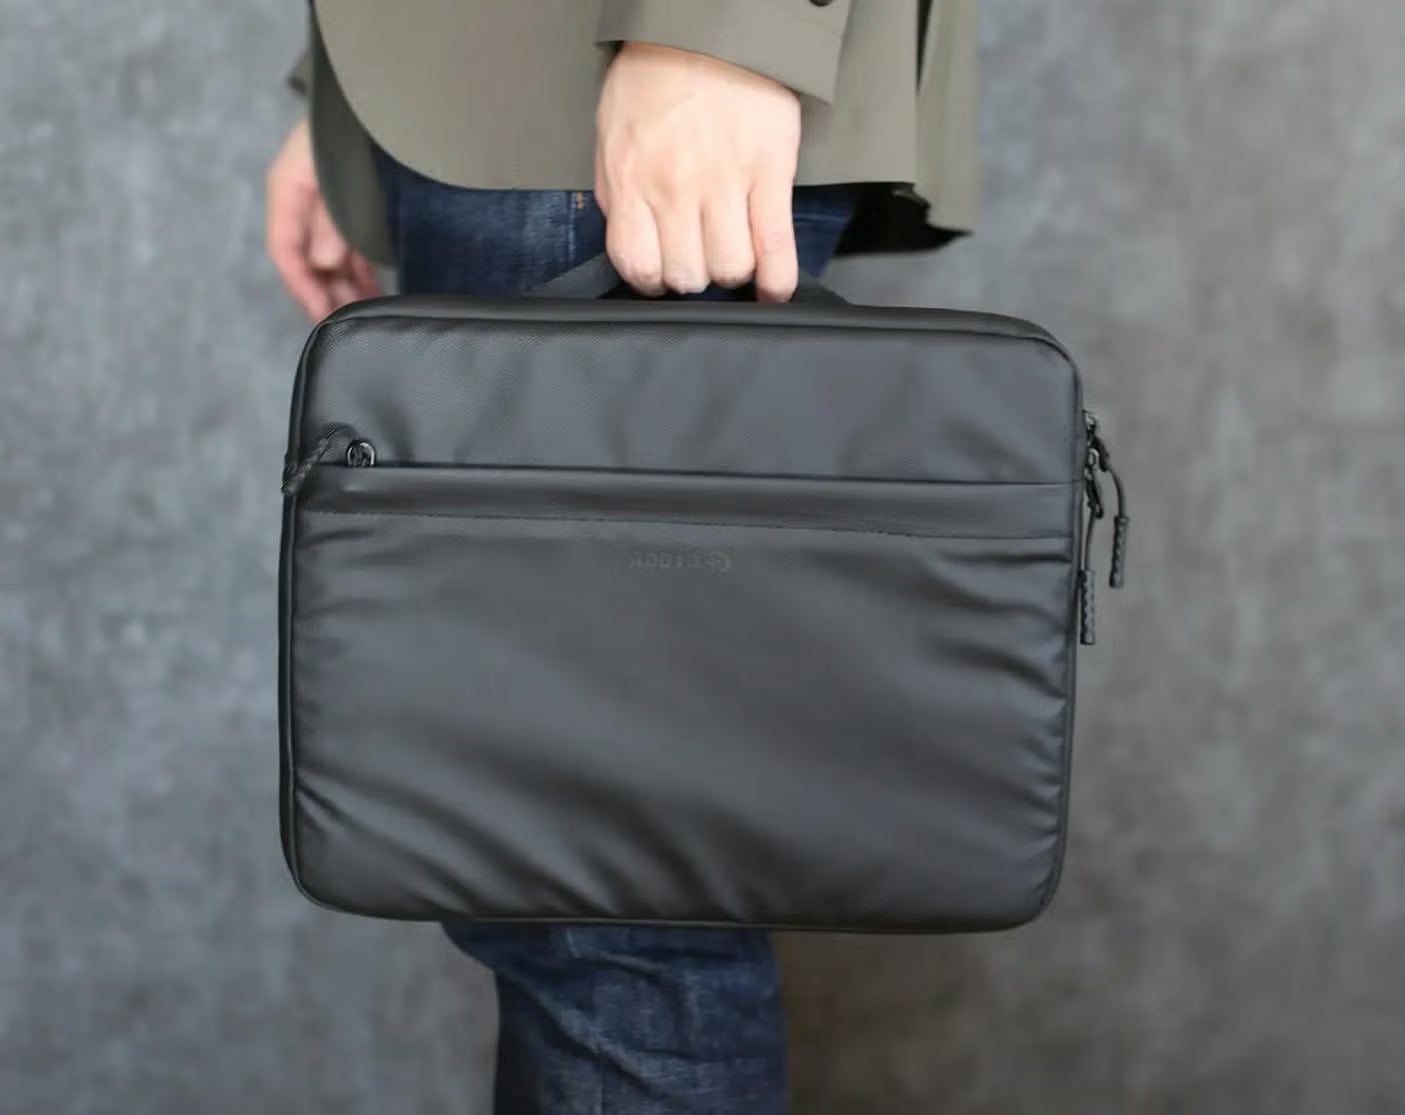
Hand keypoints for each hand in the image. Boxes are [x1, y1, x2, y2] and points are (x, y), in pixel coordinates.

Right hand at [265, 118, 379, 319]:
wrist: (389, 98)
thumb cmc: (359, 131)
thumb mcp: (338, 178)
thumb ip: (331, 224)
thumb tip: (322, 264)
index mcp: (289, 189)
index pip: (285, 250)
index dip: (302, 287)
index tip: (322, 316)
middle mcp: (305, 201)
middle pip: (307, 260)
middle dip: (326, 293)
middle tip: (349, 325)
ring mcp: (329, 205)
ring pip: (331, 258)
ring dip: (346, 288)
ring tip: (366, 316)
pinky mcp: (355, 207)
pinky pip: (352, 249)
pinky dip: (361, 272)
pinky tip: (374, 295)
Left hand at [595, 43, 801, 300]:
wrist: (706, 26)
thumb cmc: (654, 77)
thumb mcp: (613, 136)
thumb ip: (619, 192)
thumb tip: (633, 238)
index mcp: (632, 181)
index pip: (639, 266)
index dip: (652, 281)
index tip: (662, 273)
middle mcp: (675, 190)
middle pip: (688, 275)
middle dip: (693, 274)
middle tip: (699, 254)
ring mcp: (725, 184)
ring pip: (730, 268)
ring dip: (732, 270)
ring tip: (732, 251)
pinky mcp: (769, 174)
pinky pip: (776, 246)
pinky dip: (778, 279)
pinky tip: (774, 288)